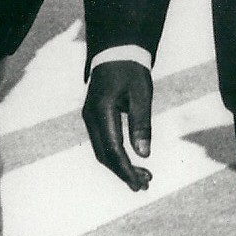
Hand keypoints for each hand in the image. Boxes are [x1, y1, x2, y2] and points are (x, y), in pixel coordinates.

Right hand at [83, 61, 154, 190]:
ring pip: (102, 151)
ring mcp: (90, 118)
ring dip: (120, 166)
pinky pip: (103, 143)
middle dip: (124, 172)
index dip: (126, 169)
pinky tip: (131, 161)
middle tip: (145, 184)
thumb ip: (141, 123)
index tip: (141, 182)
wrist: (116, 51)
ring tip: (142, 177)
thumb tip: (144, 154)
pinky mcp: (94, 118)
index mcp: (101, 111)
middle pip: (105, 155)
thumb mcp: (141, 94)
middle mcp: (91, 118)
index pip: (113, 150)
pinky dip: (116, 155)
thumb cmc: (131, 70)